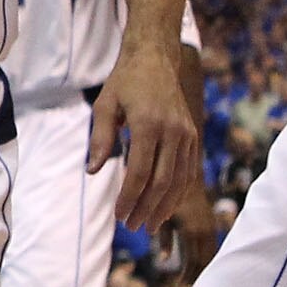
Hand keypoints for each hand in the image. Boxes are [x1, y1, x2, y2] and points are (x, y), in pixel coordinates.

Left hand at [89, 45, 201, 233]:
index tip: (119, 215)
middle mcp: (173, 131)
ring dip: (164, 207)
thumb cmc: (125, 83)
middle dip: (146, 208)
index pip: (139, 172)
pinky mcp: (193, 137)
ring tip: (149, 225)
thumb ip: (100, 138)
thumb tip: (93, 171)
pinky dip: (178, 193)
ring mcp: (186, 135)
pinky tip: (166, 207)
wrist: (155, 59)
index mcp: (149, 124)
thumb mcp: (104, 105)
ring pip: (179, 181)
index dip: (129, 198)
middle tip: (132, 227)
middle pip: (162, 182)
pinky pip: (188, 172)